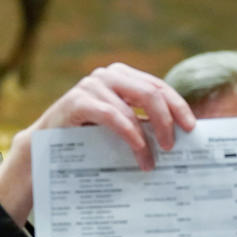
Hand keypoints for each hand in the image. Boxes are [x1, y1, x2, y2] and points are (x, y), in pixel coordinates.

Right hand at [0, 63, 195, 222]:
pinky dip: (129, 133)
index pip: (159, 87)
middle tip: (173, 147)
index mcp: (123, 77)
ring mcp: (91, 86)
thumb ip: (142, 124)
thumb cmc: (87, 142)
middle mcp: (108, 75)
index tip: (191, 129)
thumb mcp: (119, 129)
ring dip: (147, 136)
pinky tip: (139, 149)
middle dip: (167, 120)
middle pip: (151, 92)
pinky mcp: (77, 101)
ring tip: (153, 161)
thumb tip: (180, 138)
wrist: (44, 152)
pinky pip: (112, 115)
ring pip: (133, 105)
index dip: (178, 106)